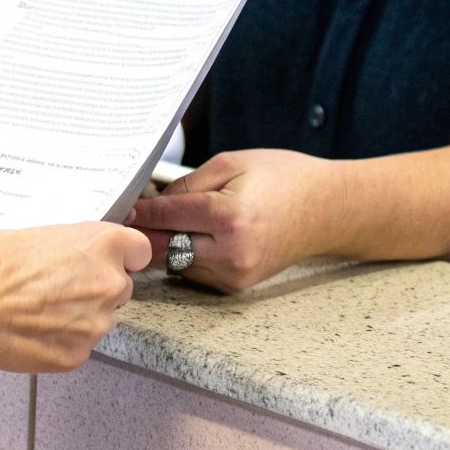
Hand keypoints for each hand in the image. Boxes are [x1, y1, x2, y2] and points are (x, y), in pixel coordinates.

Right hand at [0, 222, 150, 372]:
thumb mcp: (36, 235)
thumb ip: (70, 248)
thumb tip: (74, 259)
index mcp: (101, 245)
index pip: (139, 249)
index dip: (123, 256)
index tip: (109, 260)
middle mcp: (108, 284)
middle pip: (119, 287)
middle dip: (96, 288)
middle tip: (58, 287)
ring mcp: (96, 324)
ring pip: (98, 319)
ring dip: (78, 316)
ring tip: (37, 312)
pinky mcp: (77, 355)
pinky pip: (77, 345)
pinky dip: (60, 340)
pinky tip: (31, 331)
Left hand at [126, 149, 344, 292]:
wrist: (329, 210)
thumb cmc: (284, 178)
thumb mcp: (232, 164)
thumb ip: (186, 184)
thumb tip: (151, 201)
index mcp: (228, 217)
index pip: (164, 217)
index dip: (138, 210)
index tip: (120, 204)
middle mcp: (230, 253)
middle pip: (161, 247)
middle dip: (143, 231)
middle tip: (127, 217)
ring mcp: (234, 274)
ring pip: (173, 263)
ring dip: (162, 244)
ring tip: (161, 223)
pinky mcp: (236, 285)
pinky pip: (193, 271)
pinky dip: (184, 255)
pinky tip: (190, 236)